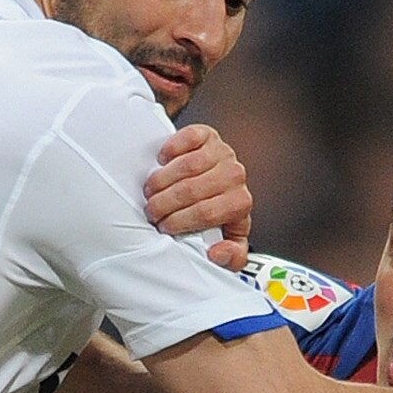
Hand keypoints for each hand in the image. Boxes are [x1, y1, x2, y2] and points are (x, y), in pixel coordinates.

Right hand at [147, 123, 251, 269]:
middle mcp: (235, 175)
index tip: (165, 227)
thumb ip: (230, 257)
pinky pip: (189, 138)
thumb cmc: (221, 212)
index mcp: (240, 203)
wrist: (222, 182)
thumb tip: (218, 253)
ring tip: (152, 192)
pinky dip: (172, 149)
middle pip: (191, 190)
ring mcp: (222, 153)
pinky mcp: (208, 135)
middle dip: (164, 204)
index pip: (206, 213)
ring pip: (186, 166)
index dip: (180, 222)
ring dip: (162, 181)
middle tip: (152, 211)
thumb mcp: (228, 240)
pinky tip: (164, 161)